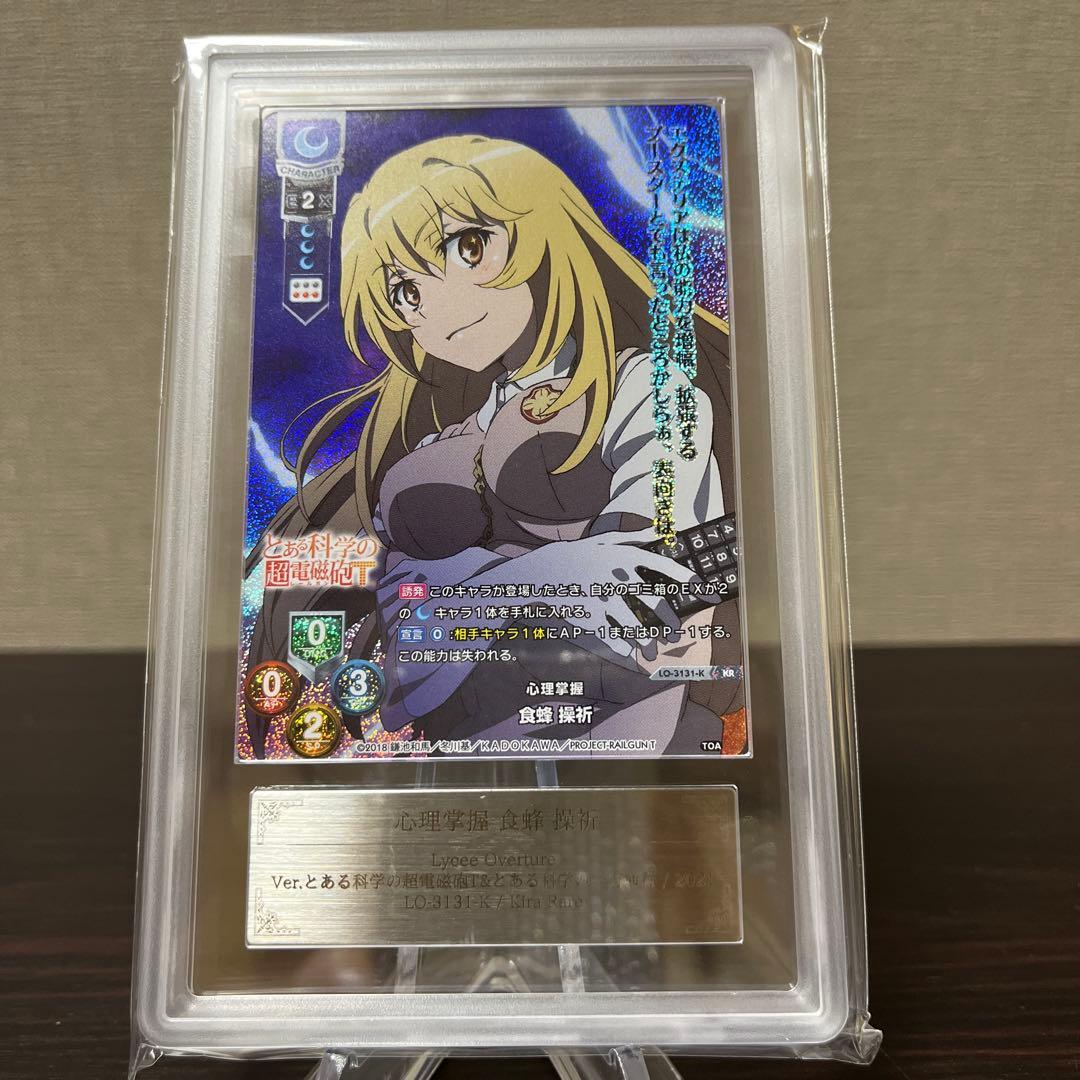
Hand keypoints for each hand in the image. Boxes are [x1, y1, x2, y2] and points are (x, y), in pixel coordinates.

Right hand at [504, 528, 699, 668]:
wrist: (541, 571)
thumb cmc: (575, 556)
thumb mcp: (600, 541)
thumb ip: (628, 536)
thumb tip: (654, 530)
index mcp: (623, 556)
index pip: (665, 567)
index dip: (689, 579)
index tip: (706, 590)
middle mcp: (617, 576)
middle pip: (654, 603)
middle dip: (669, 621)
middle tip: (675, 632)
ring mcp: (603, 597)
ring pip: (636, 625)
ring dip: (648, 641)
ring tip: (653, 650)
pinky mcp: (589, 615)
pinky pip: (612, 636)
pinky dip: (622, 648)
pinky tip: (628, 654)